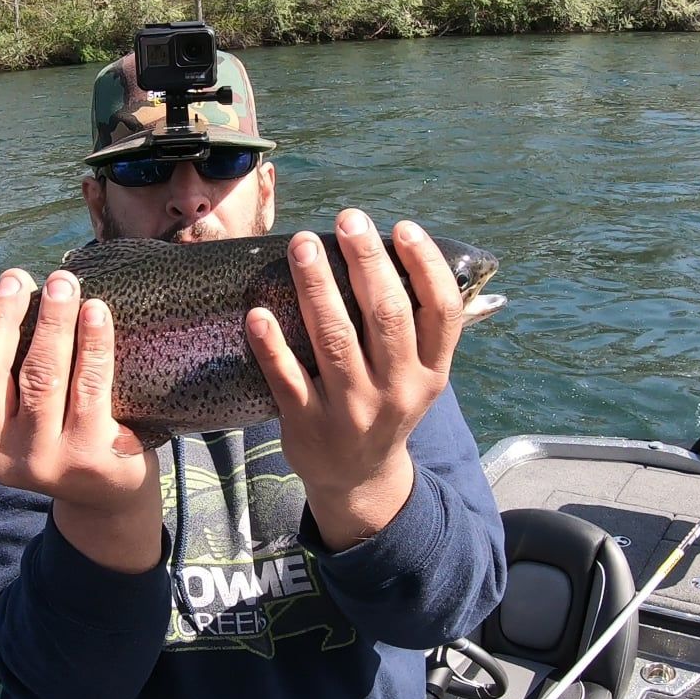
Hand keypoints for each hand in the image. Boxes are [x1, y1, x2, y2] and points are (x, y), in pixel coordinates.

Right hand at [0, 269, 162, 572]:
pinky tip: (95, 311)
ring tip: (61, 283)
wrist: (108, 496)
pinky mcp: (90, 454)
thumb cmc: (56, 437)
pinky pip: (90, 384)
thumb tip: (2, 298)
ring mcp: (44, 458)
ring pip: (39, 375)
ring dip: (50, 319)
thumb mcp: (12, 423)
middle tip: (15, 277)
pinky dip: (92, 341)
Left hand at [245, 209, 464, 550]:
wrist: (359, 479)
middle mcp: (397, 391)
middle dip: (366, 260)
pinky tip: (257, 313)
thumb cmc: (385, 405)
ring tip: (301, 245)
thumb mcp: (418, 376)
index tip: (403, 228)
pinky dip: (271, 345)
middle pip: (386, 315)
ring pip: (335, 339)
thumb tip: (391, 249)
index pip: (441, 311)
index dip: (425, 266)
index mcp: (431, 373)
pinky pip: (286, 378)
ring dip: (316, 287)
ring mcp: (352, 410)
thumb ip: (415, 327)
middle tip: (348, 219)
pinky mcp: (308, 424)